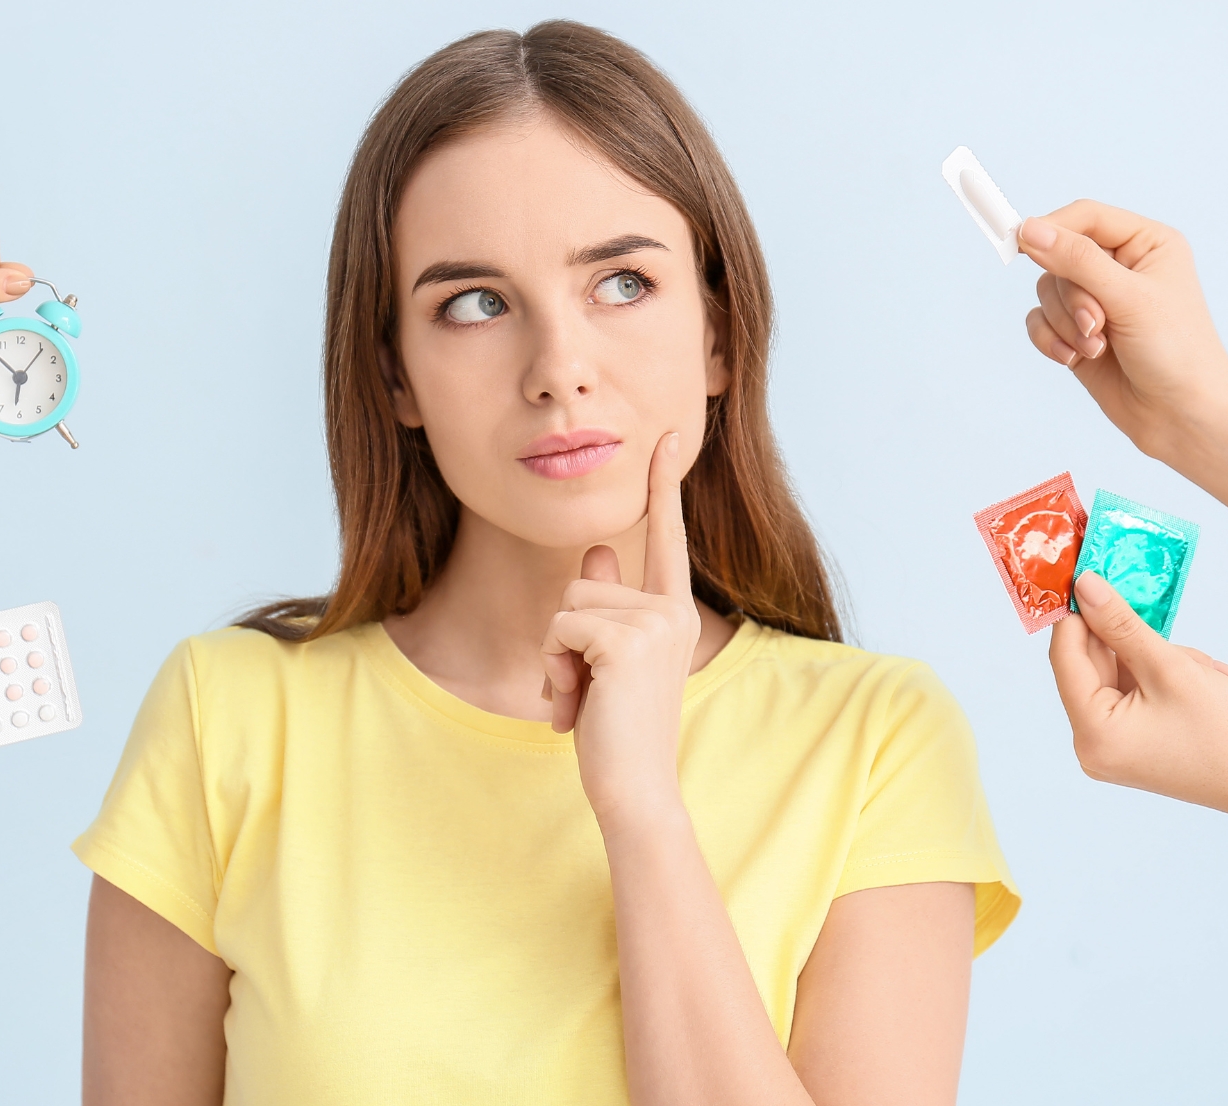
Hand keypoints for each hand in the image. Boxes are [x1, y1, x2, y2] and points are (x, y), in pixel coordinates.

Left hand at [541, 433, 700, 826]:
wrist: (633, 792)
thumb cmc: (616, 732)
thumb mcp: (605, 661)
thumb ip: (604, 603)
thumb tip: (597, 548)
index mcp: (674, 613)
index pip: (666, 536)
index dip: (662, 485)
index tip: (664, 436)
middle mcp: (672, 611)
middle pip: (582, 584)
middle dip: (564, 640)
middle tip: (584, 693)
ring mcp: (654, 624)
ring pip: (565, 606)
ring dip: (555, 659)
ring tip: (581, 702)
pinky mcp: (625, 641)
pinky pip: (559, 628)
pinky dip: (554, 670)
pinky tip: (575, 708)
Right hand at [1017, 200, 1227, 458]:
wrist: (1183, 416)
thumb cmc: (1176, 352)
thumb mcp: (1127, 297)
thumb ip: (1076, 260)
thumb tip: (1028, 230)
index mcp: (1146, 243)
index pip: (1085, 217)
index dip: (1052, 228)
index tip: (1020, 244)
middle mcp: (1121, 266)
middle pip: (1059, 257)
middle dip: (1071, 297)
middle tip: (1096, 325)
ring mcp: (1098, 301)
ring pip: (1047, 292)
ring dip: (1064, 324)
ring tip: (1096, 347)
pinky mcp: (1078, 333)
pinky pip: (1040, 322)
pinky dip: (1051, 341)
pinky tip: (1075, 359)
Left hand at [1050, 571, 1227, 821]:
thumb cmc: (1224, 730)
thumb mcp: (1169, 666)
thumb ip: (1120, 624)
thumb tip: (1084, 585)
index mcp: (1091, 733)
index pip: (1065, 658)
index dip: (1076, 615)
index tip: (1089, 576)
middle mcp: (1089, 746)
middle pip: (1089, 668)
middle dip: (1126, 639)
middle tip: (1157, 617)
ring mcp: (1109, 748)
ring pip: (1115, 676)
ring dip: (1151, 657)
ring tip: (1197, 665)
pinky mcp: (1128, 745)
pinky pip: (1129, 694)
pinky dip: (1156, 676)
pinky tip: (1196, 675)